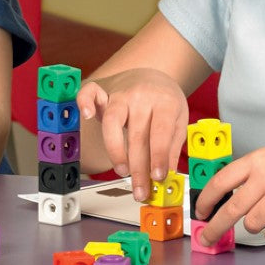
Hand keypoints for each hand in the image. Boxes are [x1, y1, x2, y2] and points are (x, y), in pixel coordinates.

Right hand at [77, 68, 188, 199]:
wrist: (153, 73)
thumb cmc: (165, 101)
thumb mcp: (179, 120)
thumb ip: (172, 146)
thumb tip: (167, 175)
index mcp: (165, 102)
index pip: (161, 132)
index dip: (158, 156)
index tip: (158, 177)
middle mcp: (141, 96)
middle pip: (136, 135)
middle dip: (138, 167)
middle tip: (140, 190)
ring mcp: (120, 93)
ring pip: (112, 122)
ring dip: (116, 151)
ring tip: (122, 172)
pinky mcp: (104, 92)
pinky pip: (89, 93)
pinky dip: (84, 102)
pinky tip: (87, 116)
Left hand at [197, 131, 264, 244]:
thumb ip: (250, 174)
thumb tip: (226, 198)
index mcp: (255, 161)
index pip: (219, 182)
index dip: (205, 200)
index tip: (199, 213)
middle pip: (231, 209)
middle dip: (215, 227)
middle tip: (207, 238)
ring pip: (253, 223)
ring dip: (253, 226)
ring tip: (264, 218)